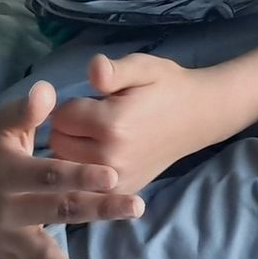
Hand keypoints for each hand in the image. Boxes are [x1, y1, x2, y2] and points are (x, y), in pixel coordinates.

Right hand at [0, 81, 142, 258]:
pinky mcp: (5, 250)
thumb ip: (26, 109)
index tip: (113, 175)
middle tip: (134, 208)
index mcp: (8, 172)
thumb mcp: (3, 120)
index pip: (49, 175)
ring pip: (38, 253)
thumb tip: (47, 91)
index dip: (79, 175)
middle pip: (57, 210)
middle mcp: (5, 207)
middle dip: (97, 210)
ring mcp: (4, 234)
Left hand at [50, 54, 230, 196]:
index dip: (73, 105)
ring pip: (65, 164)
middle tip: (95, 119)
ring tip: (96, 136)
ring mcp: (115, 179)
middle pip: (58, 141)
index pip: (61, 116)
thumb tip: (93, 68)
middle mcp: (109, 157)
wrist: (199, 117)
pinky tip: (101, 156)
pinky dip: (83, 170)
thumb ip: (114, 70)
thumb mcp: (144, 68)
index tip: (94, 101)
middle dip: (69, 128)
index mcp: (112, 124)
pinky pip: (82, 183)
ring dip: (72, 149)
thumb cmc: (168, 87)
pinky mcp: (119, 191)